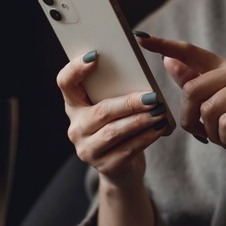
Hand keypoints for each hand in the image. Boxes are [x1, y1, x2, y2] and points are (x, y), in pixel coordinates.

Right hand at [56, 52, 167, 185]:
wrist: (121, 169)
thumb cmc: (118, 129)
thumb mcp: (111, 109)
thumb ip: (115, 92)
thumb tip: (140, 75)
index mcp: (74, 107)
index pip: (65, 83)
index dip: (76, 68)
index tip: (96, 56)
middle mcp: (76, 129)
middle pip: (100, 112)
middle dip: (129, 103)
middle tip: (152, 96)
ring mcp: (88, 150)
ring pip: (114, 132)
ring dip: (140, 120)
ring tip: (159, 112)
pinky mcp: (106, 166)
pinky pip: (128, 149)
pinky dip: (146, 137)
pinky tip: (159, 128)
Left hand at [136, 35, 225, 188]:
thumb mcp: (213, 111)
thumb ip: (194, 87)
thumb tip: (169, 62)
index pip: (191, 52)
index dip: (165, 46)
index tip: (141, 39)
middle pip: (191, 89)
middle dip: (191, 119)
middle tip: (206, 134)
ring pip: (207, 109)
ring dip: (212, 132)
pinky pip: (225, 122)